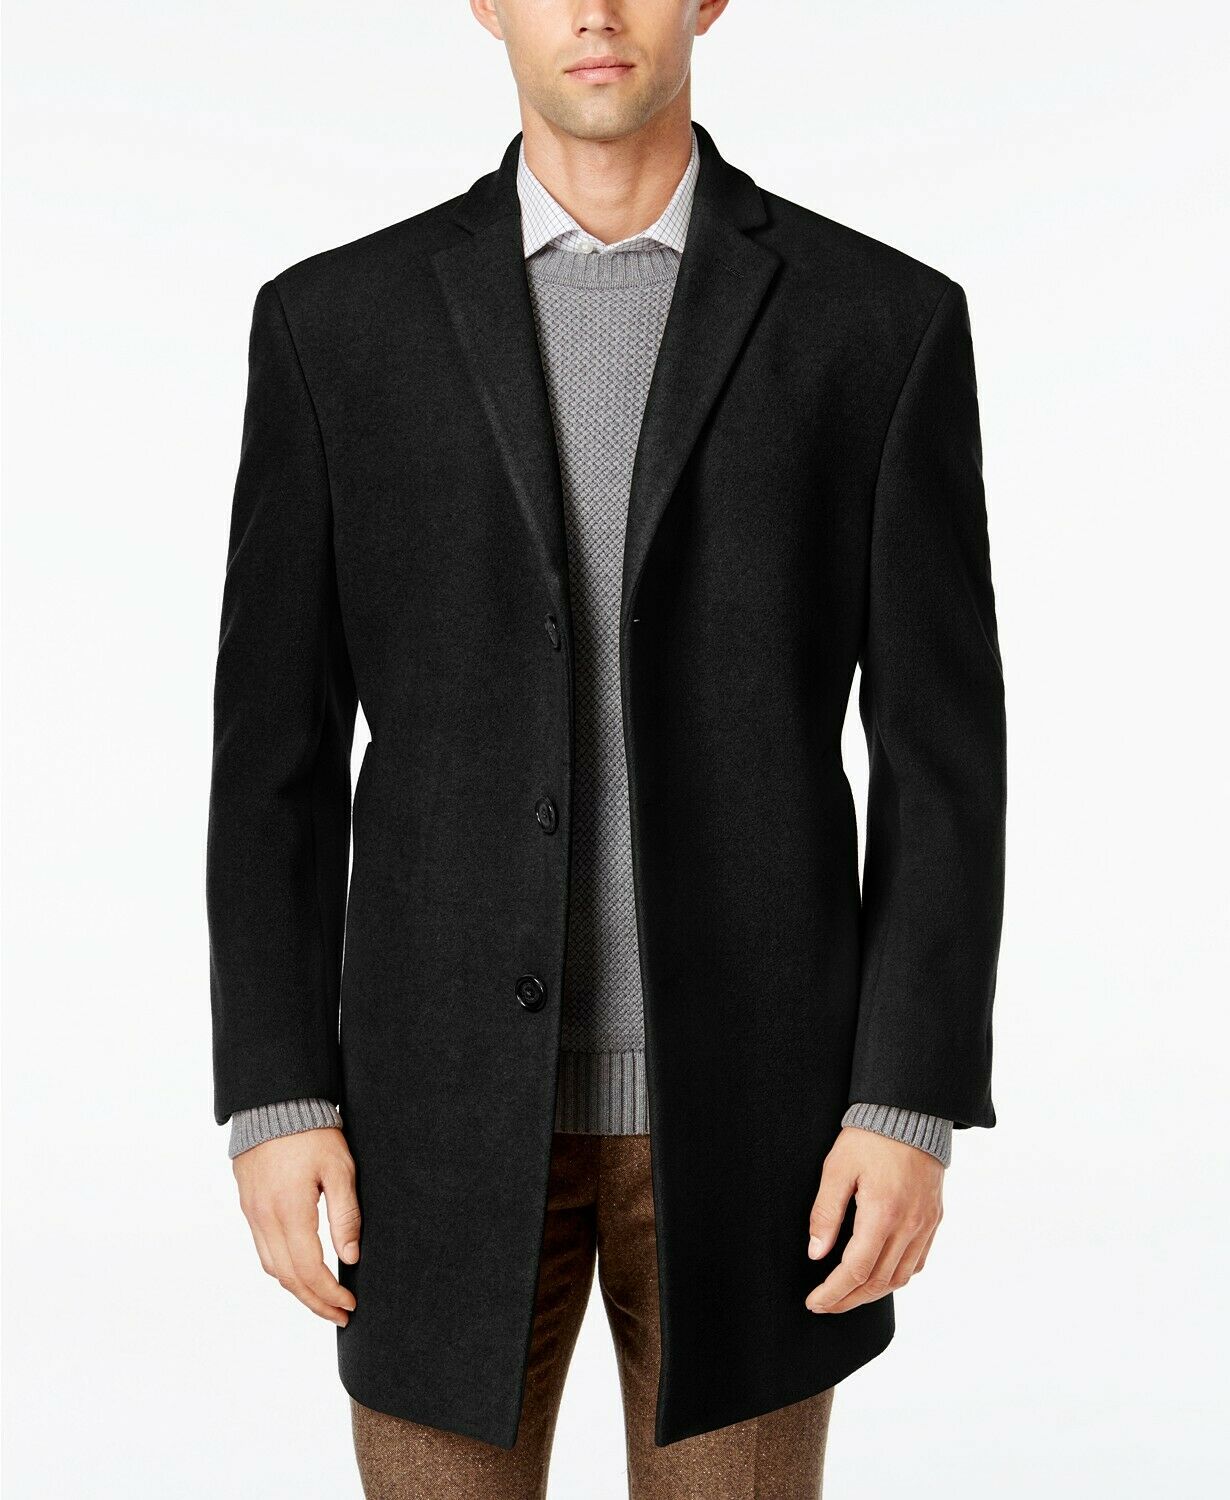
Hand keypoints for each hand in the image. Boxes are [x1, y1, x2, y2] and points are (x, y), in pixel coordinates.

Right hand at [232, 1127, 360, 1326]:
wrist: (275, 1102)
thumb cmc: (313, 1131)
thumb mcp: (340, 1169)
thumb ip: (345, 1214)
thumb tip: (351, 1256)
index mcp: (289, 1211)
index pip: (309, 1270)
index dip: (329, 1294)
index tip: (350, 1304)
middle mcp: (265, 1218)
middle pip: (287, 1277)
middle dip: (314, 1301)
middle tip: (340, 1314)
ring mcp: (252, 1212)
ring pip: (271, 1266)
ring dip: (297, 1288)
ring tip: (322, 1298)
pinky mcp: (249, 1204)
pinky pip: (262, 1248)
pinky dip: (282, 1268)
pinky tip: (300, 1269)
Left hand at [804, 1125, 942, 1313]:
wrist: (911, 1112)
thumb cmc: (870, 1136)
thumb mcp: (837, 1168)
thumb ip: (825, 1212)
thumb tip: (816, 1252)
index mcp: (883, 1213)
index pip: (856, 1270)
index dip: (834, 1292)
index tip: (815, 1302)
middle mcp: (909, 1225)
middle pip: (879, 1281)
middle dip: (849, 1299)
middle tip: (825, 1305)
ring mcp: (925, 1224)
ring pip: (901, 1277)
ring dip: (873, 1293)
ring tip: (848, 1296)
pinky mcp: (933, 1218)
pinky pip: (918, 1261)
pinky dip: (897, 1277)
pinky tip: (879, 1276)